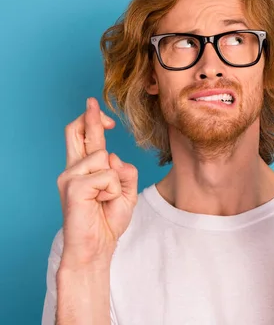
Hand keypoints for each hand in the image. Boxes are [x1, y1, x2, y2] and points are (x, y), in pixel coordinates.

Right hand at [56, 97, 137, 269]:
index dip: (91, 121)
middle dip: (89, 118)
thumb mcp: (126, 193)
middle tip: (93, 102)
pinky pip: (106, 176)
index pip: (84, 138)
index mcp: (84, 170)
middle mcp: (73, 169)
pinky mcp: (73, 187)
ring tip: (106, 199)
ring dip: (116, 180)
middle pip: (76, 132)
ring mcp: (70, 177)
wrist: (97, 247)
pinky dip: (113, 190)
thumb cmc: (108, 220)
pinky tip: (101, 203)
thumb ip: (125, 172)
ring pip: (105, 158)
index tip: (96, 107)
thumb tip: (113, 158)